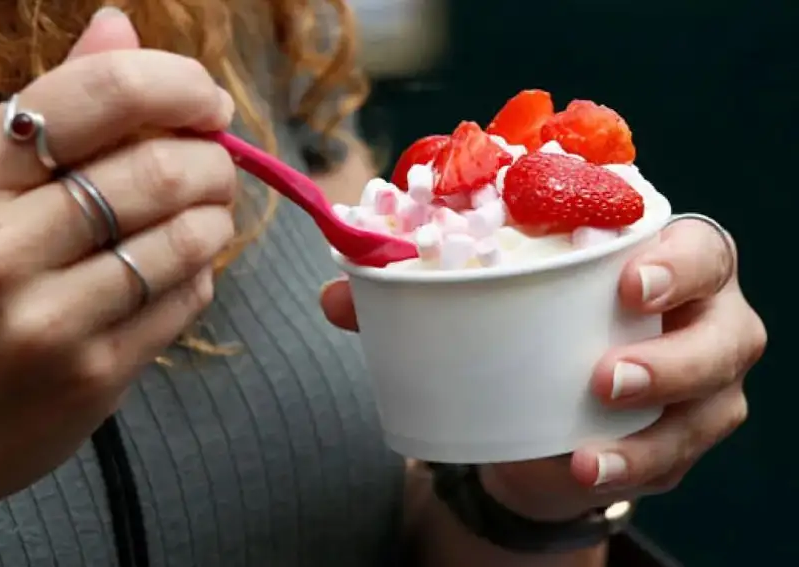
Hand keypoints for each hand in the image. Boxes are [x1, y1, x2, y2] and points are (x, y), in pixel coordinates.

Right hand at [0, 10, 234, 564]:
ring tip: (204, 214)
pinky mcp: (90, 379)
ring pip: (186, 239)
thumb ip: (46, 111)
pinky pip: (183, 302)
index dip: (179, 85)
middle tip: (215, 162)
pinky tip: (177, 272)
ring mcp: (48, 320)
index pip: (101, 95)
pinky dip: (199, 276)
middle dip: (212, 158)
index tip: (206, 100)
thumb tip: (120, 25)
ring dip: (215, 216)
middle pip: (158, 168)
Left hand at [321, 218, 766, 519]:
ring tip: (586, 453)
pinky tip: (583, 470)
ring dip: (651, 432)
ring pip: (709, 406)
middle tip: (606, 377)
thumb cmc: (522, 324)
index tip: (628, 282)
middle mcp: (698, 317)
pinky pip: (674, 459)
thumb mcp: (482, 301)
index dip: (679, 261)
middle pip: (726, 331)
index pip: (699, 247)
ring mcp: (701, 384)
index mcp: (658, 258)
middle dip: (676, 357)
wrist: (540, 400)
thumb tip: (337, 295)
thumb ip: (414, 294)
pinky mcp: (681, 439)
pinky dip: (629, 468)